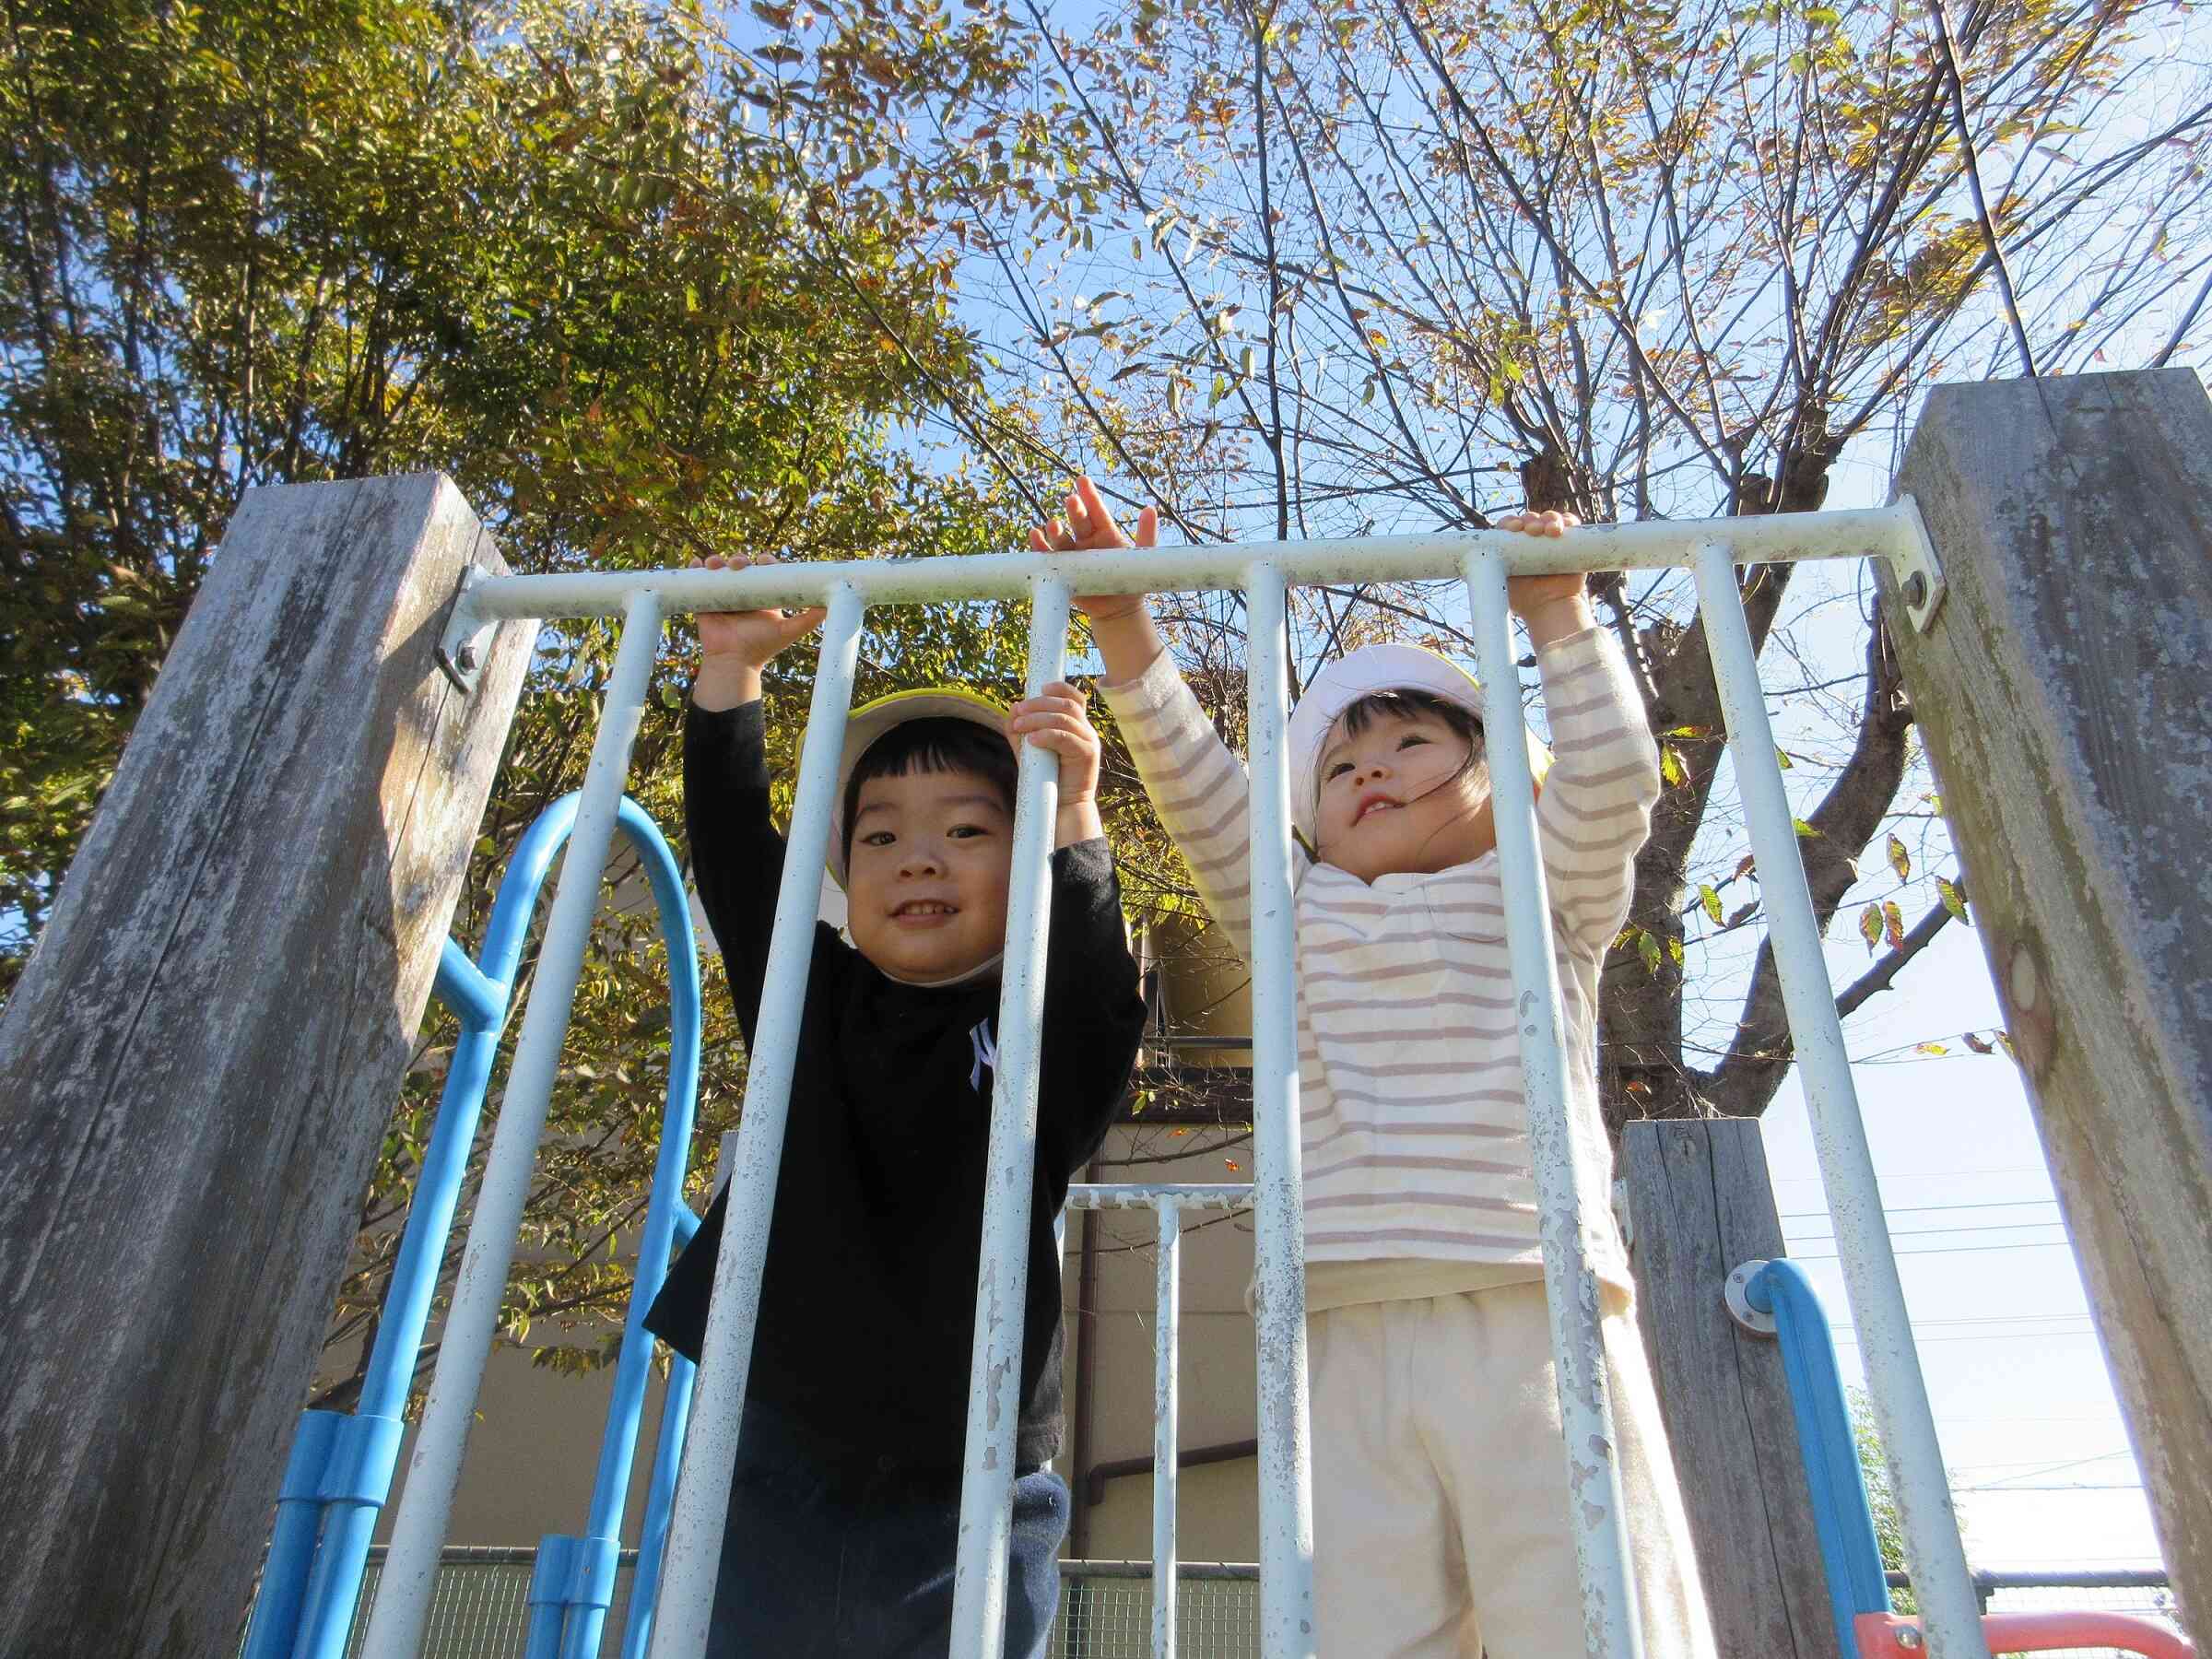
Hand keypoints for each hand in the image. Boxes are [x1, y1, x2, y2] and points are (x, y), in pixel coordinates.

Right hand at [690, 553, 825, 709]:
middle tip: (738, 564)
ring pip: (719, 570)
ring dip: (716, 561)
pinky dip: (694, 569)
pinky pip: (697, 580)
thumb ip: (809, 619)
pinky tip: (695, 564)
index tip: (764, 561)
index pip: (765, 570)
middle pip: (740, 566)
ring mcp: (723, 595)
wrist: (734, 662)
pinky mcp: (705, 601)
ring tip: (715, 564)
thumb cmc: (762, 648)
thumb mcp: (788, 631)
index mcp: (762, 596)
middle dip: (738, 559)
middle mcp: (743, 593)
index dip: (765, 561)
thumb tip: (829, 605)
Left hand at [1006, 680, 1105, 846]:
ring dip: (1038, 719)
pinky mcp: (1088, 755)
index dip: (1059, 687)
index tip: (1039, 687)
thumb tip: (1012, 709)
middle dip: (1039, 704)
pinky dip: (1047, 735)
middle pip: (1066, 704)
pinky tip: (1032, 740)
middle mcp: (1086, 730)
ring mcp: (1089, 742)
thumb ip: (1021, 730)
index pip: (1074, 697)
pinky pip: (1066, 737)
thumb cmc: (1045, 778)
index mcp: (1076, 726)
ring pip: (1065, 718)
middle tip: (1018, 711)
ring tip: (1019, 726)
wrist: (1062, 807)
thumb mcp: (1028, 750)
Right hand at [1028, 475, 1158, 625]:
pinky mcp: (1061, 569)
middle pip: (1078, 522)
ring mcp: (1073, 554)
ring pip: (1061, 538)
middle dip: (1074, 511)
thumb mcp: (1142, 556)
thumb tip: (1150, 509)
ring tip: (1054, 525)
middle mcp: (1086, 539)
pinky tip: (1035, 536)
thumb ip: (1146, 534)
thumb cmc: (1131, 579)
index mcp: (1105, 532)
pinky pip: (1048, 556)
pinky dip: (1040, 546)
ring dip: (1056, 531)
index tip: (1082, 480)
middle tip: (1071, 500)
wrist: (1119, 610)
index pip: (1097, 510)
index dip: (1089, 496)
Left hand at [1494, 510, 1590, 638]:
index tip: (1513, 529)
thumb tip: (1460, 568)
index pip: (1508, 525)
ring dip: (1549, 519)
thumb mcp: (1497, 583)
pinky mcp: (1570, 540)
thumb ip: (1482, 573)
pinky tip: (1564, 527)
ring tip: (1550, 531)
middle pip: (1529, 518)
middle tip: (1532, 531)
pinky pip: (1570, 523)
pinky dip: (1568, 520)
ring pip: (1549, 518)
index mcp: (1511, 544)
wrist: (1548, 608)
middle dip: (1530, 520)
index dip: (1510, 523)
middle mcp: (1530, 538)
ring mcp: (1550, 538)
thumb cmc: (1521, 599)